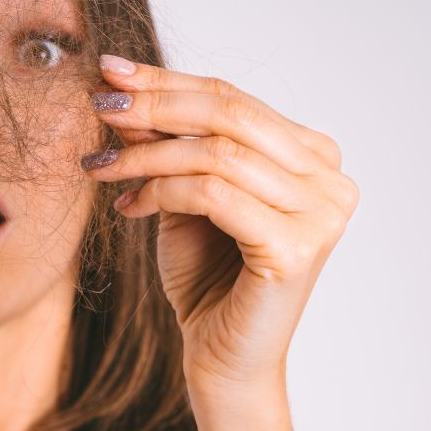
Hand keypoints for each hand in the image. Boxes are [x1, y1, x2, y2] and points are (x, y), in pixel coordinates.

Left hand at [81, 55, 358, 398]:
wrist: (221, 359)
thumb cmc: (207, 277)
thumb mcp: (181, 194)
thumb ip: (166, 143)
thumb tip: (124, 87)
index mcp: (313, 156)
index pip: (234, 100)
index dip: (168, 81)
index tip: (111, 71)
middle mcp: (330, 179)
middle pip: (231, 115)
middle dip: (155, 104)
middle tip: (101, 104)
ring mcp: (322, 214)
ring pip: (218, 154)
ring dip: (146, 154)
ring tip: (101, 167)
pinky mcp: (297, 248)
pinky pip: (213, 195)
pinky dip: (161, 192)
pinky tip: (128, 206)